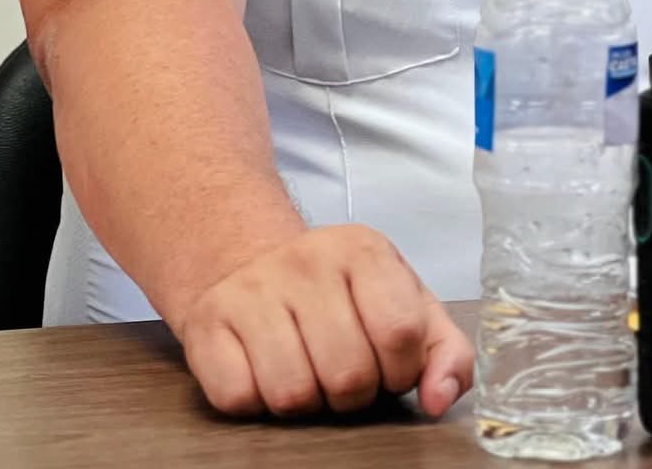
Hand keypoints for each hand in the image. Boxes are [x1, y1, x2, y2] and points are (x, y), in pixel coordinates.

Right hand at [170, 225, 473, 418]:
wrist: (251, 261)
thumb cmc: (340, 295)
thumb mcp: (406, 304)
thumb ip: (444, 352)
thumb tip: (439, 398)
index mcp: (363, 250)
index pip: (401, 332)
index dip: (400, 370)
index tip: (388, 365)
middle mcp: (305, 260)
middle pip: (349, 374)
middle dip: (353, 392)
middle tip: (342, 370)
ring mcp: (251, 289)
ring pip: (293, 394)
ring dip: (306, 401)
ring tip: (305, 370)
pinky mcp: (206, 322)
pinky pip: (239, 397)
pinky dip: (256, 400)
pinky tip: (263, 369)